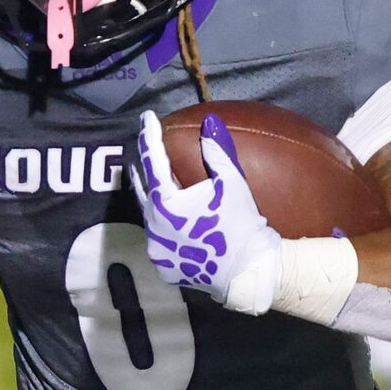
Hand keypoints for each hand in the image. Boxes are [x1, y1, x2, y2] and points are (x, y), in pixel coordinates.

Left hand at [131, 110, 284, 314]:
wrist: (248, 270)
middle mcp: (152, 228)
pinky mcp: (164, 268)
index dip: (149, 137)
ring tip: (154, 186)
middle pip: (142, 191)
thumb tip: (210, 122)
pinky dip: (164, 229)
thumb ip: (216, 151)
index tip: (147, 118)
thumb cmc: (241, 222)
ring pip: (149, 219)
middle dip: (142, 170)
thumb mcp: (232, 182)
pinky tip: (171, 223)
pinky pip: (160, 243)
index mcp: (164, 204)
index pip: (153, 162)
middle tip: (141, 152)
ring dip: (152, 202)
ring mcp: (156, 251)